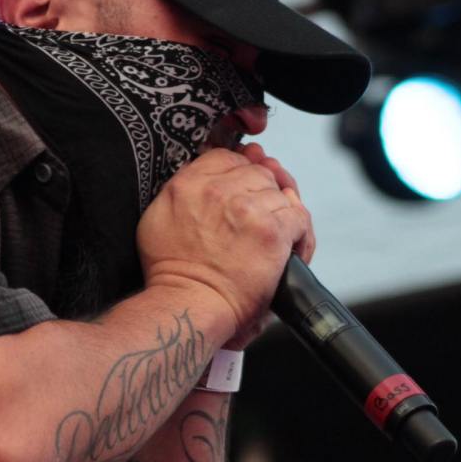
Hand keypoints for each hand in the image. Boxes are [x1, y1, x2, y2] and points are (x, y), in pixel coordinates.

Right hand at [136, 144, 313, 342]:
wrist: (188, 303)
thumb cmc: (173, 273)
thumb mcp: (159, 219)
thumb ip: (182, 193)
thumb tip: (208, 181)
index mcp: (189, 183)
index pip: (228, 158)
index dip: (242, 172)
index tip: (246, 187)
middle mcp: (218, 189)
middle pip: (258, 173)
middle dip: (263, 192)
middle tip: (262, 217)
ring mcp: (248, 208)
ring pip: (281, 194)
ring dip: (281, 214)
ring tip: (274, 239)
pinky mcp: (272, 232)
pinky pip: (300, 218)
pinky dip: (301, 235)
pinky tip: (292, 249)